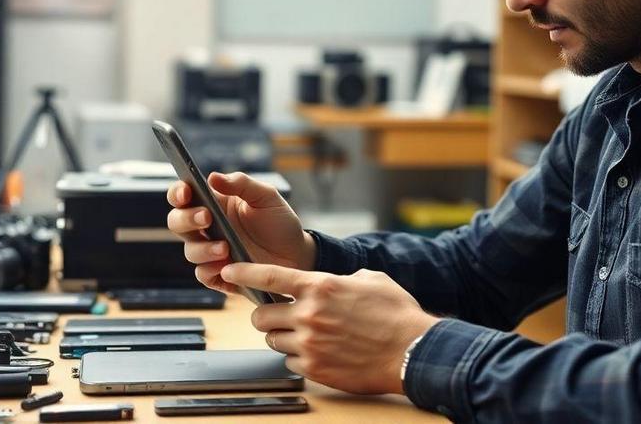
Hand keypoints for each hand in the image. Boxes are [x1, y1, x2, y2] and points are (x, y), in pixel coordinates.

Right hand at [166, 172, 315, 294]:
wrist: (297, 253)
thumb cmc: (279, 221)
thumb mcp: (266, 197)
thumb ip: (241, 184)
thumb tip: (213, 177)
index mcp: (214, 204)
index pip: (183, 196)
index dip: (178, 193)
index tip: (186, 192)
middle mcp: (207, 228)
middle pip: (177, 223)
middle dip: (186, 219)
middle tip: (207, 217)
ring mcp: (211, 252)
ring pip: (190, 251)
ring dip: (203, 248)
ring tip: (225, 247)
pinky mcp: (220, 275)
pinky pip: (204, 275)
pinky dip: (210, 270)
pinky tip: (226, 266)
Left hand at [222, 262, 439, 394]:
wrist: (412, 351)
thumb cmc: (397, 314)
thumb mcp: (371, 279)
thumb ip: (342, 278)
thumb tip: (332, 283)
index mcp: (321, 286)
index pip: (269, 275)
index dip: (243, 272)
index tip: (228, 271)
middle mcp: (309, 314)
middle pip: (261, 316)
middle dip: (268, 316)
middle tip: (281, 316)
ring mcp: (310, 343)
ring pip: (273, 340)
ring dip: (284, 337)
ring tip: (307, 336)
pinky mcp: (315, 368)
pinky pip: (290, 362)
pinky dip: (299, 358)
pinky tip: (320, 353)